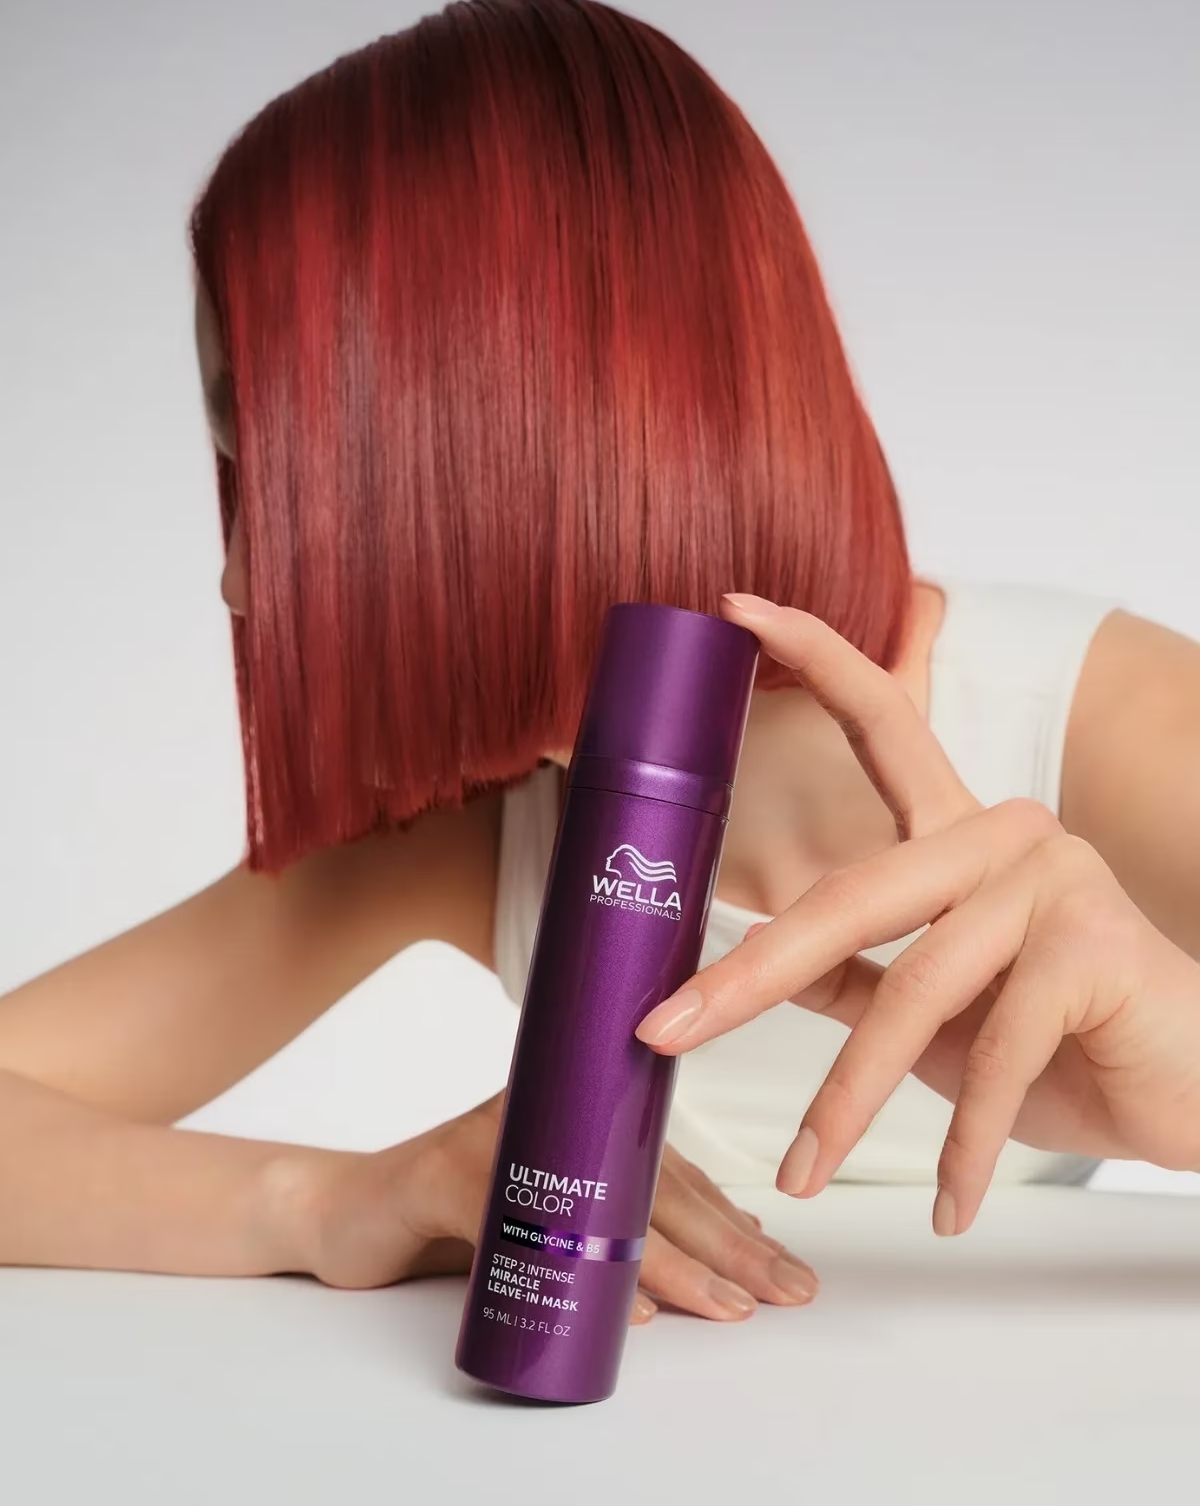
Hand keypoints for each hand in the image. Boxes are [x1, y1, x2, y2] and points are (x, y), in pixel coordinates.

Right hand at [278, 1092, 818, 1319]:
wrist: (344, 1209)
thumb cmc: (448, 1212)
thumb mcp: (540, 1215)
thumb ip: (606, 1219)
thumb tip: (703, 1252)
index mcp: (577, 1121)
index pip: (669, 1174)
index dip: (731, 1221)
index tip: (782, 1265)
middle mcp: (547, 1116)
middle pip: (652, 1186)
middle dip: (728, 1245)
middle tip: (784, 1288)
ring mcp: (499, 1138)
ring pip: (603, 1206)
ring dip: (675, 1264)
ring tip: (729, 1305)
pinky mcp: (450, 1173)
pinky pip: (528, 1227)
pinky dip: (579, 1272)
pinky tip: (626, 1309)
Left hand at [636, 592, 1199, 1237]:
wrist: (1196, 1092)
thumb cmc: (1069, 1042)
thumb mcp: (945, 1009)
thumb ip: (863, 976)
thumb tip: (757, 968)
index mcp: (961, 833)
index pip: (884, 720)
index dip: (814, 654)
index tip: (736, 607)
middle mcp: (1004, 832)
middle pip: (850, 893)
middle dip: (748, 977)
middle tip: (664, 1031)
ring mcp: (1052, 879)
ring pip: (913, 993)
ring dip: (849, 1103)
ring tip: (807, 1175)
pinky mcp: (1092, 945)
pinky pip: (993, 1054)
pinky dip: (958, 1143)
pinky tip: (945, 1203)